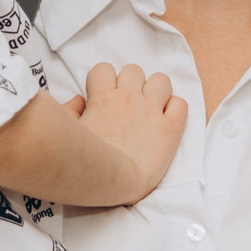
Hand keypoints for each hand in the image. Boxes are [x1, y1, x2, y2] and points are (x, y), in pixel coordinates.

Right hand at [75, 60, 187, 200]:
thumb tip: (78, 100)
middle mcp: (129, 98)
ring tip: (152, 107)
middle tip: (129, 103)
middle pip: (134, 70)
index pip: (103, 69)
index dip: (104, 80)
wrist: (112, 181)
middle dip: (132, 83)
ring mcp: (151, 111)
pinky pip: (180, 104)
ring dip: (157, 90)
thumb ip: (70, 111)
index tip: (105, 95)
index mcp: (103, 98)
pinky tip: (167, 120)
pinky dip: (175, 109)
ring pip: (161, 80)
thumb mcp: (69, 131)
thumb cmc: (85, 161)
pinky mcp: (170, 129)